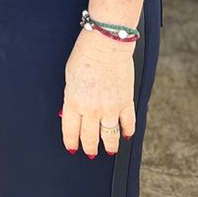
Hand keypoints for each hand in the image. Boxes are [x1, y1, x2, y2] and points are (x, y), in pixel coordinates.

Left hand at [60, 29, 136, 157]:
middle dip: (90, 147)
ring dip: (109, 146)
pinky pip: (128, 123)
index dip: (71, 142)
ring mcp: (110, 107)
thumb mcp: (69, 77)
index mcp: (73, 101)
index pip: (71, 130)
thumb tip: (70, 113)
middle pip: (90, 137)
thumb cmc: (85, 55)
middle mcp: (91, 109)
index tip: (73, 148)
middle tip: (90, 153)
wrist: (106, 43)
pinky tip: (125, 135)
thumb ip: (71, 97)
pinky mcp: (126, 102)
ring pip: (110, 136)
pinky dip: (127, 131)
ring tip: (109, 150)